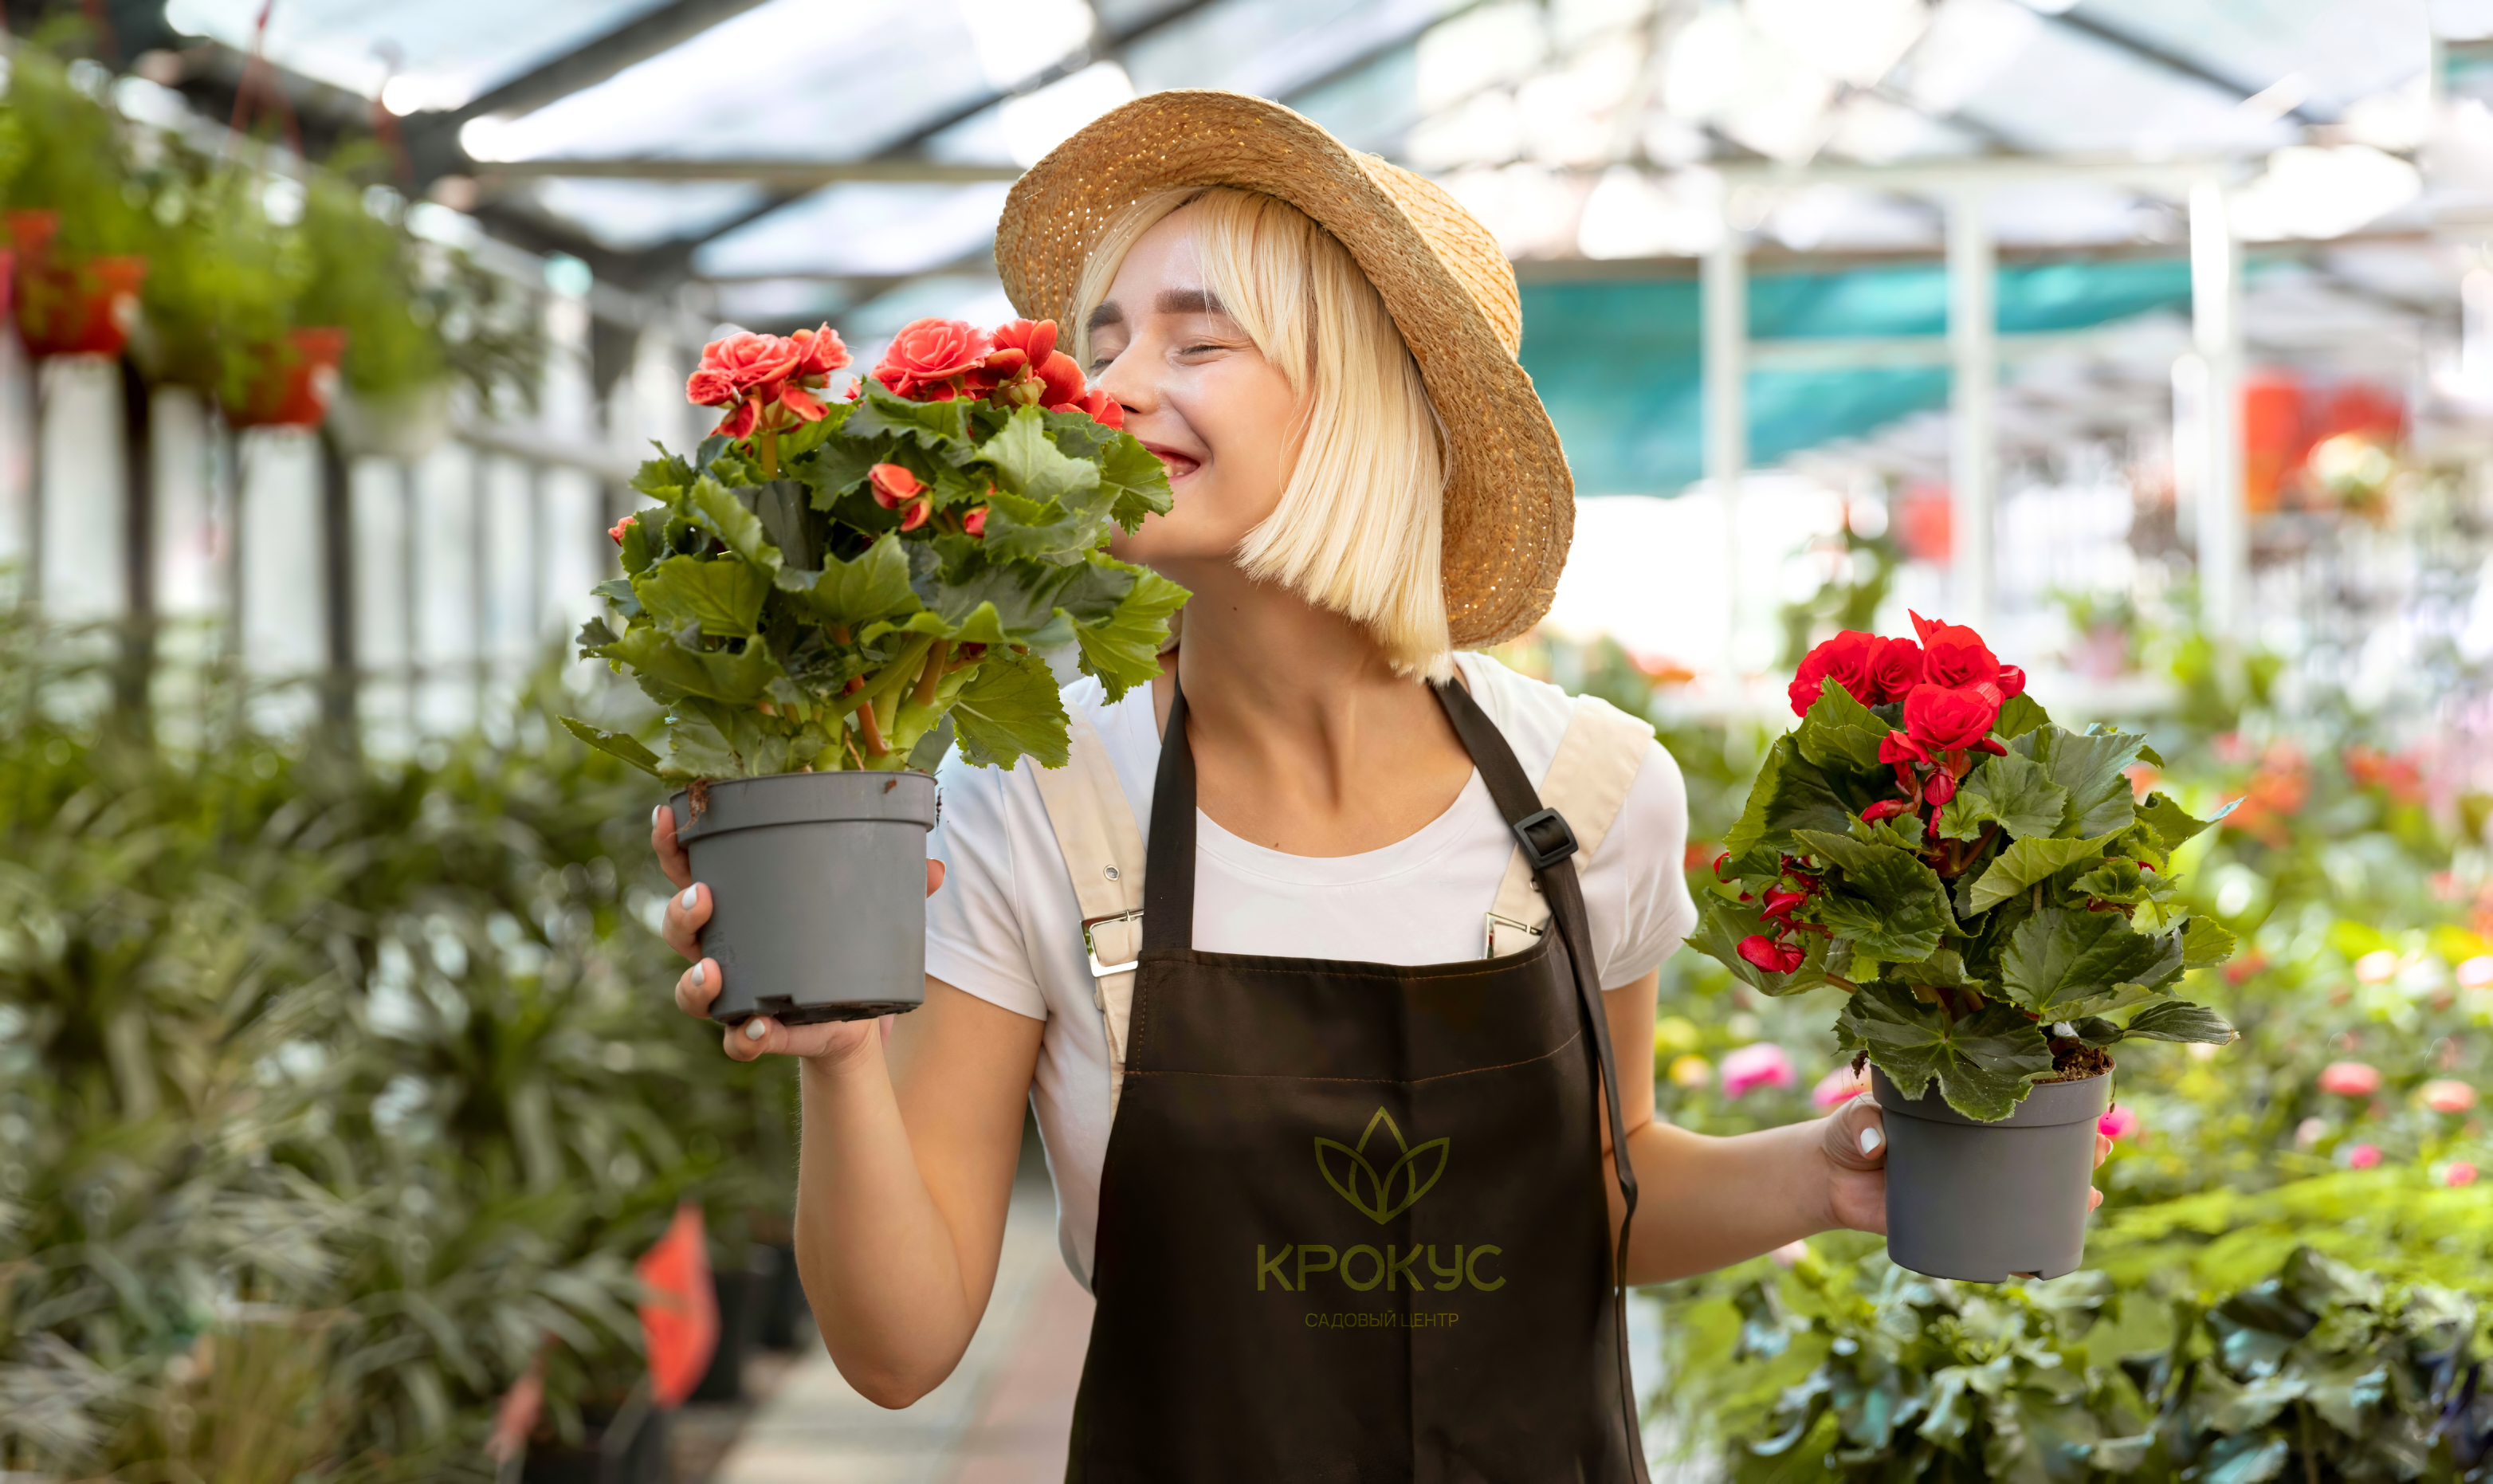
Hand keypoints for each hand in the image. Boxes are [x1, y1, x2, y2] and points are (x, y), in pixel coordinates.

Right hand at [653, 803, 945, 1063]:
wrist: (859, 1020)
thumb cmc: (847, 944)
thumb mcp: (870, 911)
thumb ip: (897, 888)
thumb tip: (934, 868)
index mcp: (739, 905)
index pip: (688, 868)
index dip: (670, 842)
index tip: (665, 815)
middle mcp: (723, 950)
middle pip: (679, 928)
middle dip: (681, 912)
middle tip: (701, 896)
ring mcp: (735, 995)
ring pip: (690, 991)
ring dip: (695, 981)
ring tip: (713, 969)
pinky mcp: (759, 1034)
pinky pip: (736, 1042)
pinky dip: (745, 1039)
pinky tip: (757, 1031)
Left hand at [1816, 1095, 2114, 1234]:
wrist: (1829, 1176)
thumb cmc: (1850, 1132)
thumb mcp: (1856, 1115)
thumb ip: (1864, 1120)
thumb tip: (1876, 1146)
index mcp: (1961, 1120)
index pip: (2017, 1109)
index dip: (2054, 1107)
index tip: (2081, 1105)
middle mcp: (1974, 1156)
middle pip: (2036, 1153)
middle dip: (2074, 1152)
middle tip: (2099, 1151)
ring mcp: (1968, 1192)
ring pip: (2026, 1197)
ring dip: (2063, 1200)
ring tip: (2090, 1198)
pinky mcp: (1951, 1226)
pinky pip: (1993, 1242)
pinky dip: (2017, 1252)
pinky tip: (2040, 1260)